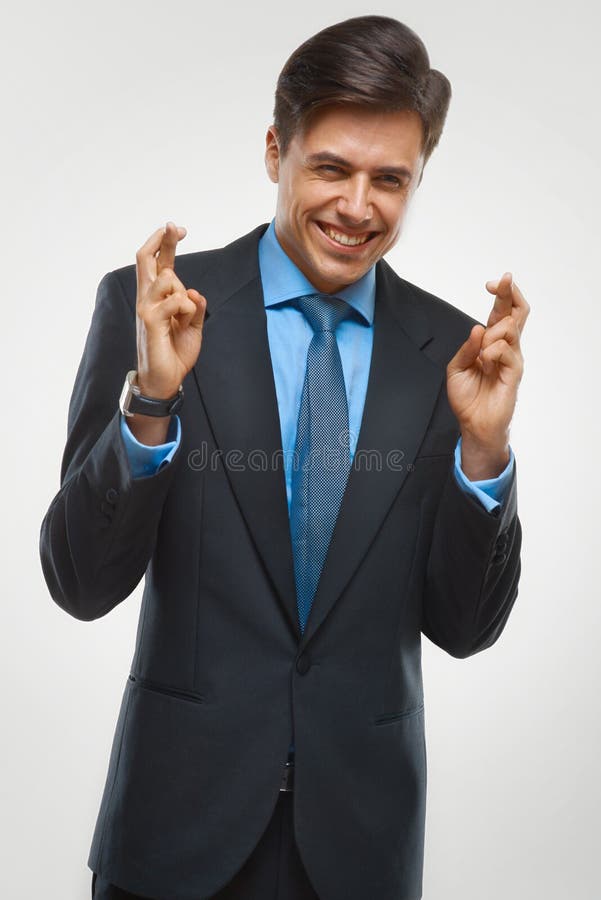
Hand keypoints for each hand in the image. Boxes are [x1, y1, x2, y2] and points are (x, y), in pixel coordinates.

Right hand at [135, 221, 206, 398]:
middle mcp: (147, 298)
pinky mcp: (149, 321)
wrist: (166, 380)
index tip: (179, 229)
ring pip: (166, 279)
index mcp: (158, 297)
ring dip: (184, 294)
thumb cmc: (176, 352)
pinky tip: (184, 322)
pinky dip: (187, 309)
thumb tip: (194, 292)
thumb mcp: (194, 326)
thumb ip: (196, 307)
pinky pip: (173, 301)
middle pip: (146, 258)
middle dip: (162, 239)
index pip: (158, 262)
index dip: (166, 243)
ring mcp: (146, 308)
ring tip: (185, 316)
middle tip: (176, 227)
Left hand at [446, 272, 529, 478]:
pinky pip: (507, 350)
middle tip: (502, 280)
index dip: (501, 295)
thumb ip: (466, 348)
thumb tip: (478, 328)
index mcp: (491, 342)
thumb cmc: (467, 396)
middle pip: (517, 312)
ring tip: (482, 353)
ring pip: (510, 327)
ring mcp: (512, 358)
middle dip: (510, 292)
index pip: (501, 312)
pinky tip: (485, 362)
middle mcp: (505, 347)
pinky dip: (492, 351)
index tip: (492, 284)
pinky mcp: (514, 371)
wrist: (472, 422)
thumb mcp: (456, 368)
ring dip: (491, 333)